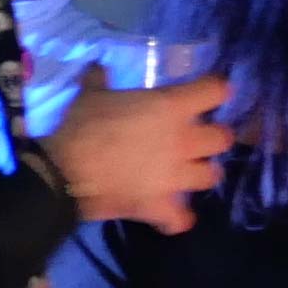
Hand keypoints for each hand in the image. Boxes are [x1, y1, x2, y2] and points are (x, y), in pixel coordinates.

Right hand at [45, 73, 227, 233]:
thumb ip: (101, 79)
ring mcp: (176, 176)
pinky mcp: (160, 206)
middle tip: (199, 137)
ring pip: (212, 177)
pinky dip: (177, 219)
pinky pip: (180, 219)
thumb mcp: (90, 94)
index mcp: (171, 108)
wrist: (64, 171)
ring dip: (202, 174)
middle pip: (223, 139)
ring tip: (189, 174)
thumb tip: (98, 67)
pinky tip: (172, 217)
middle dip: (215, 138)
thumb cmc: (82, 126)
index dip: (217, 90)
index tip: (212, 91)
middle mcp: (183, 141)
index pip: (215, 91)